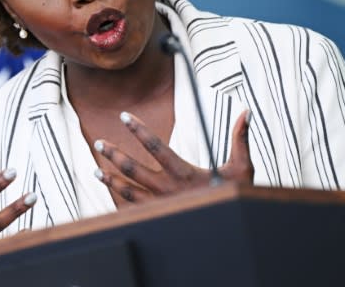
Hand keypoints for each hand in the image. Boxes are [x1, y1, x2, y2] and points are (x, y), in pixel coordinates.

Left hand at [93, 109, 252, 202]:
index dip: (139, 130)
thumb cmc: (233, 196)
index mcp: (184, 173)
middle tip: (99, 142)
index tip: (124, 117)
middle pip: (133, 168)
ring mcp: (161, 205)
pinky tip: (111, 194)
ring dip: (111, 179)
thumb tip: (246, 112)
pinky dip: (120, 201)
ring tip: (97, 170)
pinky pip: (133, 209)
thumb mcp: (242, 168)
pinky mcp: (158, 217)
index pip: (156, 146)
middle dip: (114, 154)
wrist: (227, 232)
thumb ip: (240, 139)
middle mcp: (168, 189)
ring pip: (128, 191)